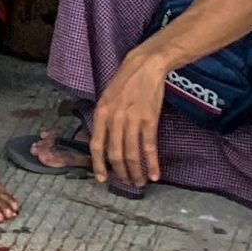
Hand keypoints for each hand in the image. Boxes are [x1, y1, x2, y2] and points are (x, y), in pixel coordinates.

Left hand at [88, 51, 166, 187]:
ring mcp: (132, 119)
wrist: (144, 67)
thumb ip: (104, 120)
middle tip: (127, 183)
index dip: (98, 164)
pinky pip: (149, 147)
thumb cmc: (124, 82)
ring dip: (136, 172)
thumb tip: (104, 143)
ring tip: (140, 183)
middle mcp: (114, 119)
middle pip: (115, 154)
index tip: (102, 178)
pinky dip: (152, 163)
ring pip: (132, 154)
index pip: (96, 145)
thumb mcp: (106, 99)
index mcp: (100, 113)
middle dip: (121, 172)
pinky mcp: (149, 120)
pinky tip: (155, 174)